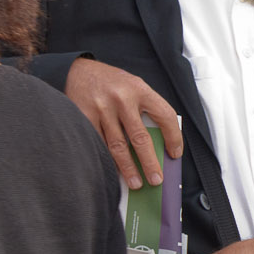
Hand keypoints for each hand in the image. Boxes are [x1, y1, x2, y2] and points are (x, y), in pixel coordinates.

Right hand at [66, 58, 182, 188]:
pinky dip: (105, 160)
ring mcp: (101, 108)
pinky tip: (112, 172)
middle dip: (149, 162)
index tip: (175, 154)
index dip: (173, 137)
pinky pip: (97, 144)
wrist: (79, 70)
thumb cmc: (112, 83)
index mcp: (140, 89)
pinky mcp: (82, 116)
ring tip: (136, 183)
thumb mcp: (134, 87)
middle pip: (140, 138)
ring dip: (127, 168)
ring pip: (117, 146)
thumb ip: (146, 109)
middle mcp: (122, 99)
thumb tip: (159, 144)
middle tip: (156, 180)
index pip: (165, 116)